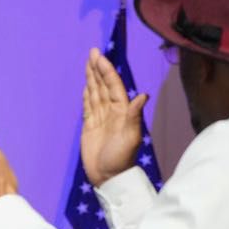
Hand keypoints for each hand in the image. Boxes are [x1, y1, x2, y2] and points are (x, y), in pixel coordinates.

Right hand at [80, 47, 148, 185]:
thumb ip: (133, 116)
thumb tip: (142, 95)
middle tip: (92, 52)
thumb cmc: (121, 158)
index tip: (99, 57)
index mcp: (121, 111)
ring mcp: (100, 118)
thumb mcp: (130, 137)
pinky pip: (88, 106)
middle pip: (103, 85)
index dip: (106, 71)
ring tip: (88, 63)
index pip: (113, 86)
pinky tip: (86, 85)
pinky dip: (87, 94)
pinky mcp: (90, 126)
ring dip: (92, 78)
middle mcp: (111, 111)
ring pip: (95, 93)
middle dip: (97, 69)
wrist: (108, 176)